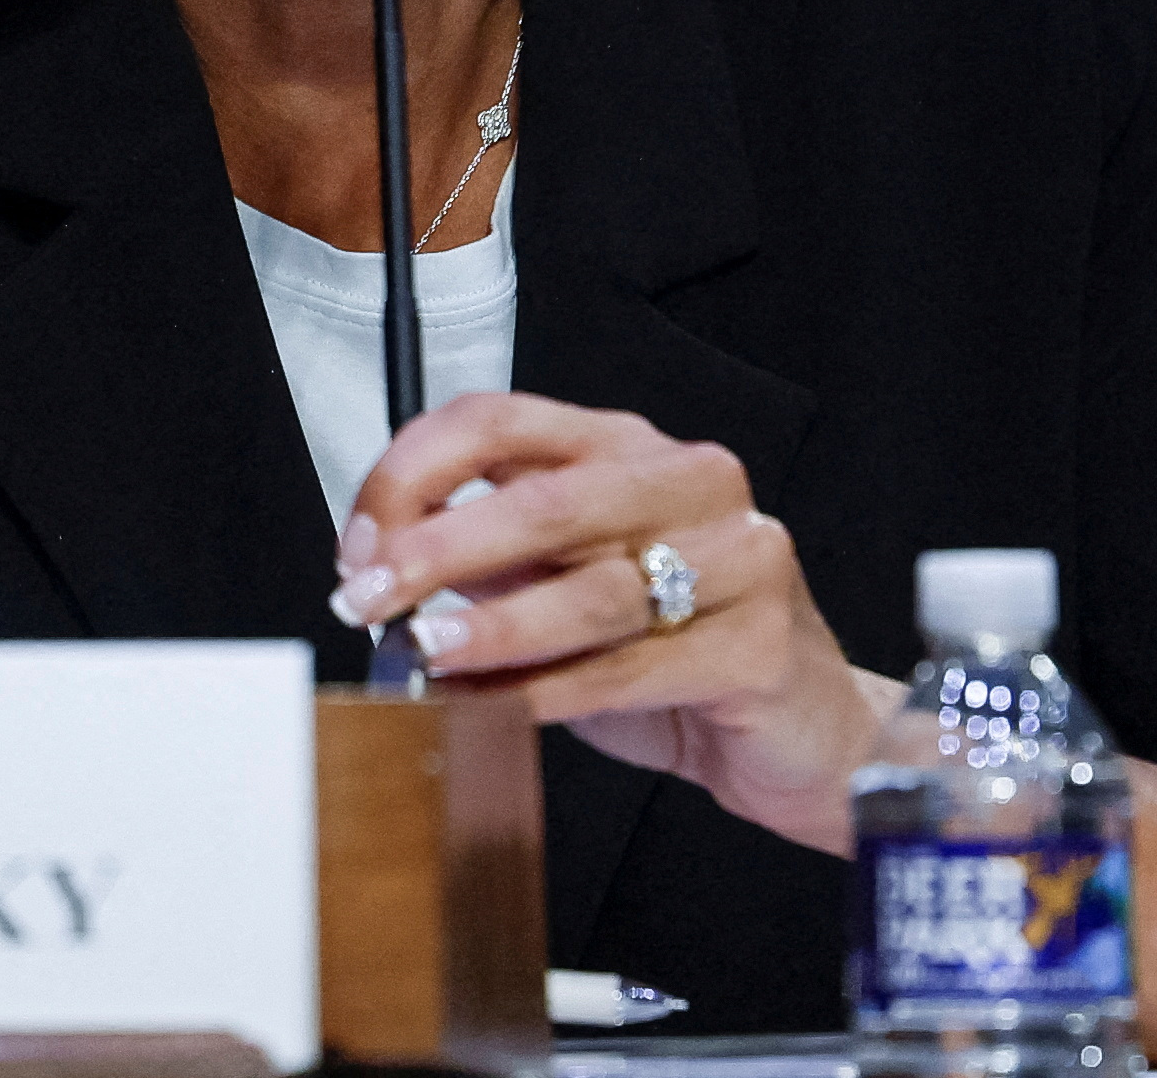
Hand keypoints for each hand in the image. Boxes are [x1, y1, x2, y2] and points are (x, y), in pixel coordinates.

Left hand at [327, 391, 896, 854]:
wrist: (796, 733)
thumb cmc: (674, 656)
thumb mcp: (563, 593)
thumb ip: (489, 571)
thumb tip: (379, 571)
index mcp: (625, 447)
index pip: (501, 422)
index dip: (414, 474)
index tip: (360, 542)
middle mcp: (687, 481)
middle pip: (545, 499)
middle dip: (439, 550)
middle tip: (368, 597)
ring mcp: (739, 555)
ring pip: (592, 589)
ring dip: (493, 628)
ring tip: (428, 655)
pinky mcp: (761, 641)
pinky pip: (634, 667)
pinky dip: (552, 691)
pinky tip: (499, 708)